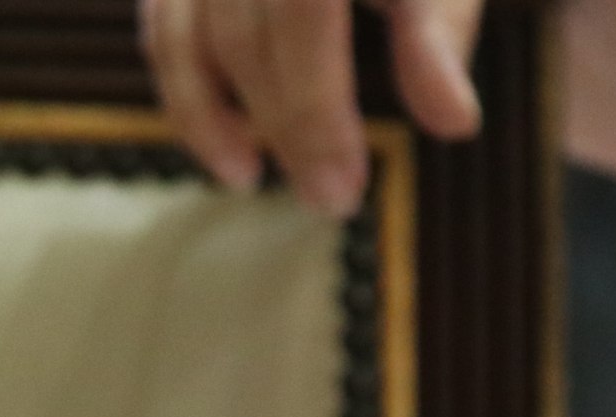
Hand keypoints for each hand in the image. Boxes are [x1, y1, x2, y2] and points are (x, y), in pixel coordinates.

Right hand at [140, 0, 483, 215]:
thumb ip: (439, 31)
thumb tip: (455, 123)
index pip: (303, 15)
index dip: (317, 105)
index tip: (348, 183)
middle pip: (241, 33)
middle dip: (281, 125)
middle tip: (327, 199)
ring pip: (183, 34)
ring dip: (211, 117)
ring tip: (250, 178)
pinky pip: (161, 25)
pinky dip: (183, 83)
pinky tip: (221, 137)